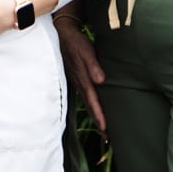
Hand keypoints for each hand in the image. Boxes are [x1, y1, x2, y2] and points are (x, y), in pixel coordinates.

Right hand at [56, 13, 106, 135]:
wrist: (64, 34)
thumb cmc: (77, 43)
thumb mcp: (86, 52)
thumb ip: (93, 66)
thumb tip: (101, 81)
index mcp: (83, 80)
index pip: (93, 102)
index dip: (100, 116)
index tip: (106, 129)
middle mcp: (80, 84)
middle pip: (90, 107)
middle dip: (99, 122)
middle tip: (108, 137)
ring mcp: (78, 82)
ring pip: (88, 103)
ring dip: (96, 116)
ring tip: (104, 128)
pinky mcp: (78, 79)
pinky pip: (87, 96)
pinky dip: (92, 105)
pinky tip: (96, 108)